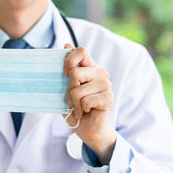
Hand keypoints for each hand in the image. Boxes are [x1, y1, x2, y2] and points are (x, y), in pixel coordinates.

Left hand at [63, 45, 116, 164]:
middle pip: (75, 72)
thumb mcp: (65, 88)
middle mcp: (100, 73)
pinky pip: (86, 101)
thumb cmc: (76, 108)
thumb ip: (67, 68)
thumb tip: (66, 44)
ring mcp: (106, 85)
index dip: (69, 60)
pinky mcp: (109, 98)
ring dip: (74, 103)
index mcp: (90, 67)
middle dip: (68, 90)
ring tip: (80, 108)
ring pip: (78, 90)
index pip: (81, 51)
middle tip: (73, 100)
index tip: (63, 74)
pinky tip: (88, 112)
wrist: (87, 129)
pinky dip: (82, 110)